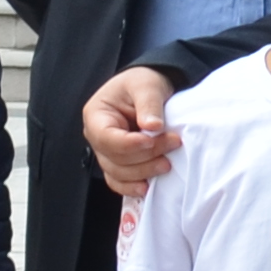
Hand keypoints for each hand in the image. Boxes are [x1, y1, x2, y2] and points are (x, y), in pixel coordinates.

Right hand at [84, 65, 179, 197]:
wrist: (149, 91)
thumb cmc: (143, 83)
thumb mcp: (147, 85)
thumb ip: (149, 104)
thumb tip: (152, 126)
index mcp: (96, 115)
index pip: (107, 137)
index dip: (131, 144)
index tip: (154, 138)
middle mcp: (97, 136)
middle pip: (115, 158)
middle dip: (145, 156)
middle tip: (173, 143)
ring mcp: (106, 152)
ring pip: (118, 173)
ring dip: (144, 172)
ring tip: (168, 164)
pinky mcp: (118, 163)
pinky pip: (119, 182)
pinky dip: (132, 187)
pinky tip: (148, 187)